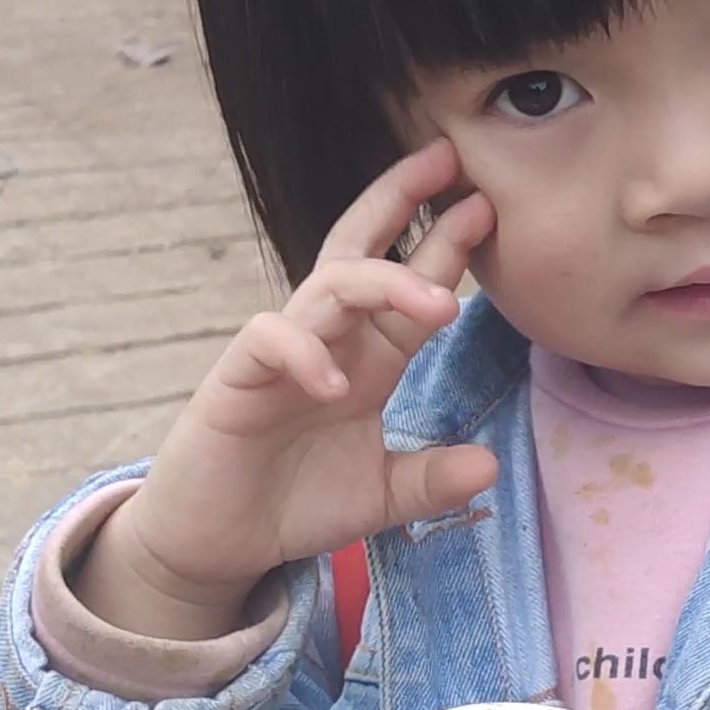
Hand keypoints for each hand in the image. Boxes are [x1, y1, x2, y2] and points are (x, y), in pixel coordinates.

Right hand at [80, 140, 497, 636]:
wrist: (218, 546)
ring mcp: (280, 355)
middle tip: (447, 163)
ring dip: (384, 285)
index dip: (445, 246)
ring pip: (327, 286)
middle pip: (360, 252)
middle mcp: (328, 342)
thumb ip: (432, 480)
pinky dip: (305, 355)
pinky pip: (269, 340)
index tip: (486, 207)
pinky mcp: (236, 379)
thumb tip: (491, 465)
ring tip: (439, 306)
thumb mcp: (381, 497)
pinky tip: (336, 388)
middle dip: (400, 202)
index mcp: (367, 359)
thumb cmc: (294, 504)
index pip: (409, 288)